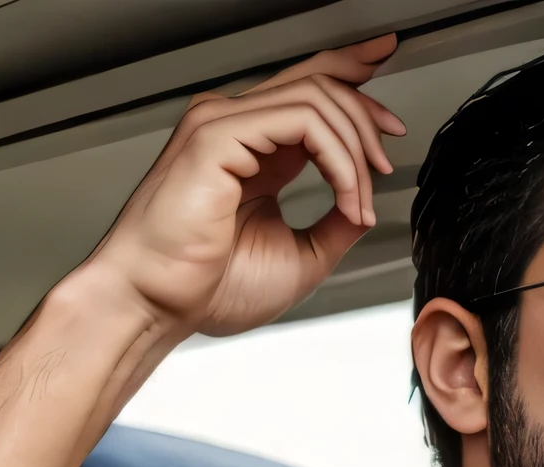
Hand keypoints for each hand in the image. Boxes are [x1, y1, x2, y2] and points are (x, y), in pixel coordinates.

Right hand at [83, 36, 405, 339]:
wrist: (154, 305)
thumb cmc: (201, 289)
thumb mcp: (297, 258)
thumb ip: (333, 226)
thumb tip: (363, 208)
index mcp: (248, 151)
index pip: (307, 95)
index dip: (355, 88)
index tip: (390, 118)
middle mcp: (234, 128)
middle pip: (316, 84)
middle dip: (367, 114)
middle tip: (388, 160)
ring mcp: (222, 124)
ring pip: (316, 99)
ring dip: (355, 151)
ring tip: (362, 201)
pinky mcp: (217, 135)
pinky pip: (302, 123)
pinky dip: (338, 160)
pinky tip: (346, 196)